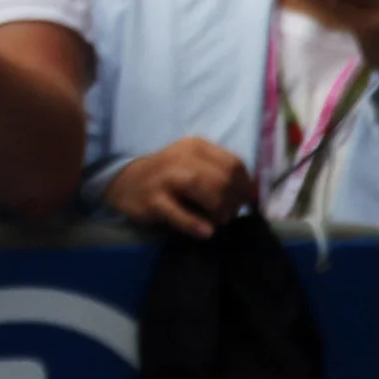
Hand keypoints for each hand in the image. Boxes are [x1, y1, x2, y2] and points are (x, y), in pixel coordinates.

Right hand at [108, 135, 256, 239]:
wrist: (124, 182)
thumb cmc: (167, 177)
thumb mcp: (193, 164)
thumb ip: (221, 173)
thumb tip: (253, 195)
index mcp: (195, 146)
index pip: (235, 164)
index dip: (245, 187)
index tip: (242, 202)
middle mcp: (180, 157)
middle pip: (225, 179)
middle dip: (233, 202)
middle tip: (226, 215)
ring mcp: (165, 177)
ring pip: (208, 191)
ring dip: (220, 212)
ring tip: (215, 222)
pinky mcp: (153, 200)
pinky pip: (180, 214)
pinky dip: (196, 224)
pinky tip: (205, 232)